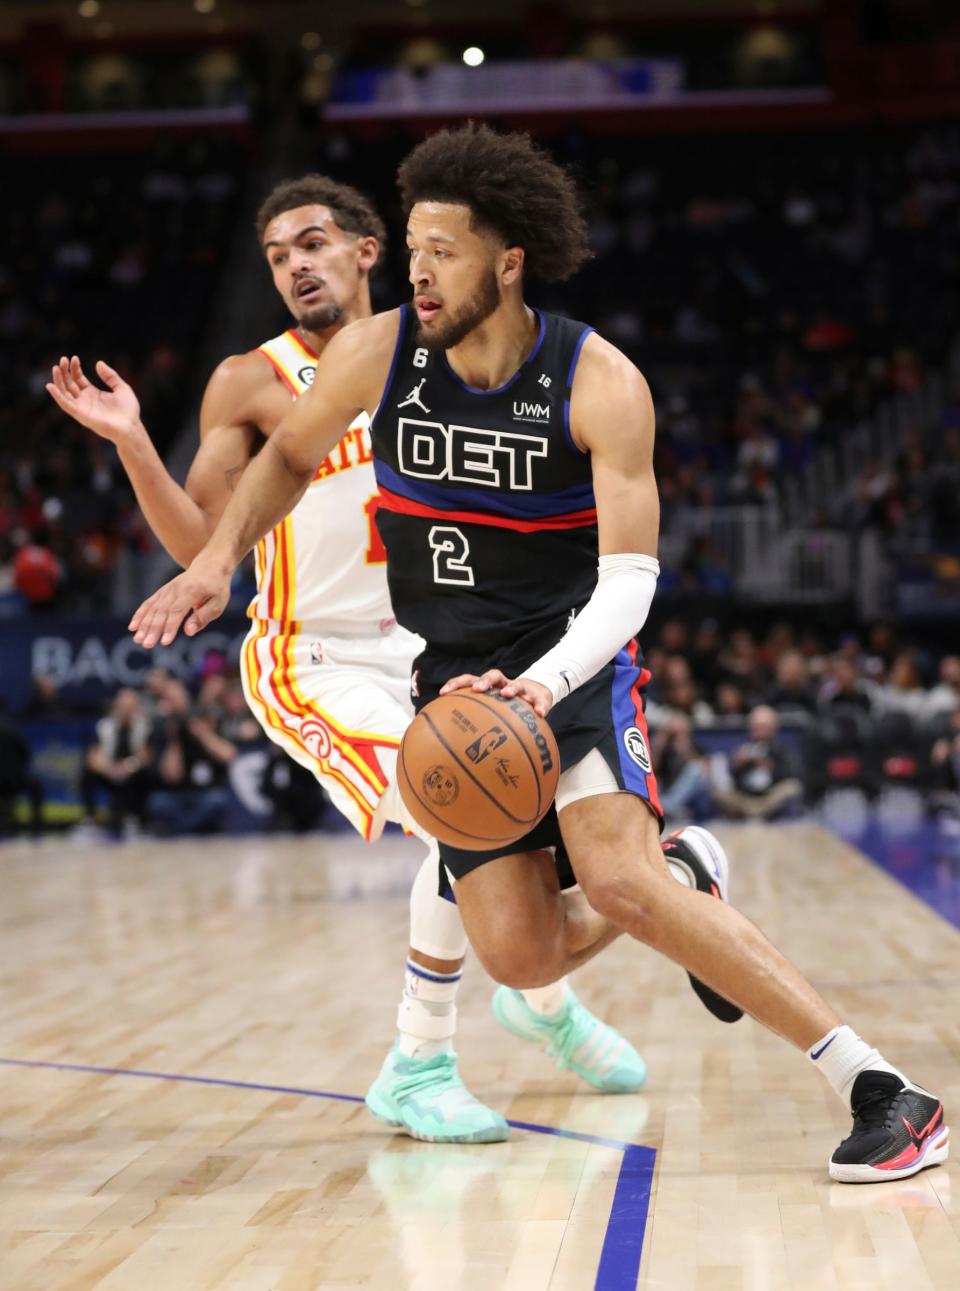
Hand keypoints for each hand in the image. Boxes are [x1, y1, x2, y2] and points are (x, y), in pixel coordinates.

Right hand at [46, 355, 141, 443]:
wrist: (131, 426)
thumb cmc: (128, 411)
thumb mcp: (121, 388)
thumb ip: (110, 376)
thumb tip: (98, 363)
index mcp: (93, 393)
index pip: (78, 379)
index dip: (74, 368)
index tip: (74, 358)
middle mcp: (85, 400)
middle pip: (69, 384)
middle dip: (65, 371)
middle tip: (63, 359)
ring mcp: (82, 408)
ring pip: (64, 393)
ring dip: (58, 380)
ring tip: (56, 368)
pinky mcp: (80, 415)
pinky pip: (66, 405)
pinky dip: (57, 396)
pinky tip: (51, 386)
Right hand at [129, 557, 231, 647]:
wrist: (209, 565)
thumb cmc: (216, 587)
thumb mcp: (218, 602)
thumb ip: (203, 617)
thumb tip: (188, 632)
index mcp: (191, 591)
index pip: (177, 611)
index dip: (170, 627)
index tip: (164, 642)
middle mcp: (175, 589)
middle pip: (162, 611)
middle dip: (153, 629)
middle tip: (146, 645)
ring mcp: (167, 590)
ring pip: (153, 608)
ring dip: (144, 624)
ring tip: (138, 640)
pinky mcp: (162, 592)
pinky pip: (148, 603)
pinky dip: (140, 615)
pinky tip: (133, 627)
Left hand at [439, 668, 553, 717]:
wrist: (536, 697)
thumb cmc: (507, 710)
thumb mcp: (492, 714)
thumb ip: (475, 724)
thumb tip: (451, 746)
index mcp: (488, 688)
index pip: (469, 680)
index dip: (456, 684)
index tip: (443, 692)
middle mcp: (503, 685)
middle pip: (492, 675)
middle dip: (484, 681)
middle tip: (478, 689)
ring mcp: (521, 689)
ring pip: (516, 684)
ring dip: (511, 688)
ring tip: (507, 694)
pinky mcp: (537, 697)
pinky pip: (539, 701)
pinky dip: (540, 706)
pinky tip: (540, 714)